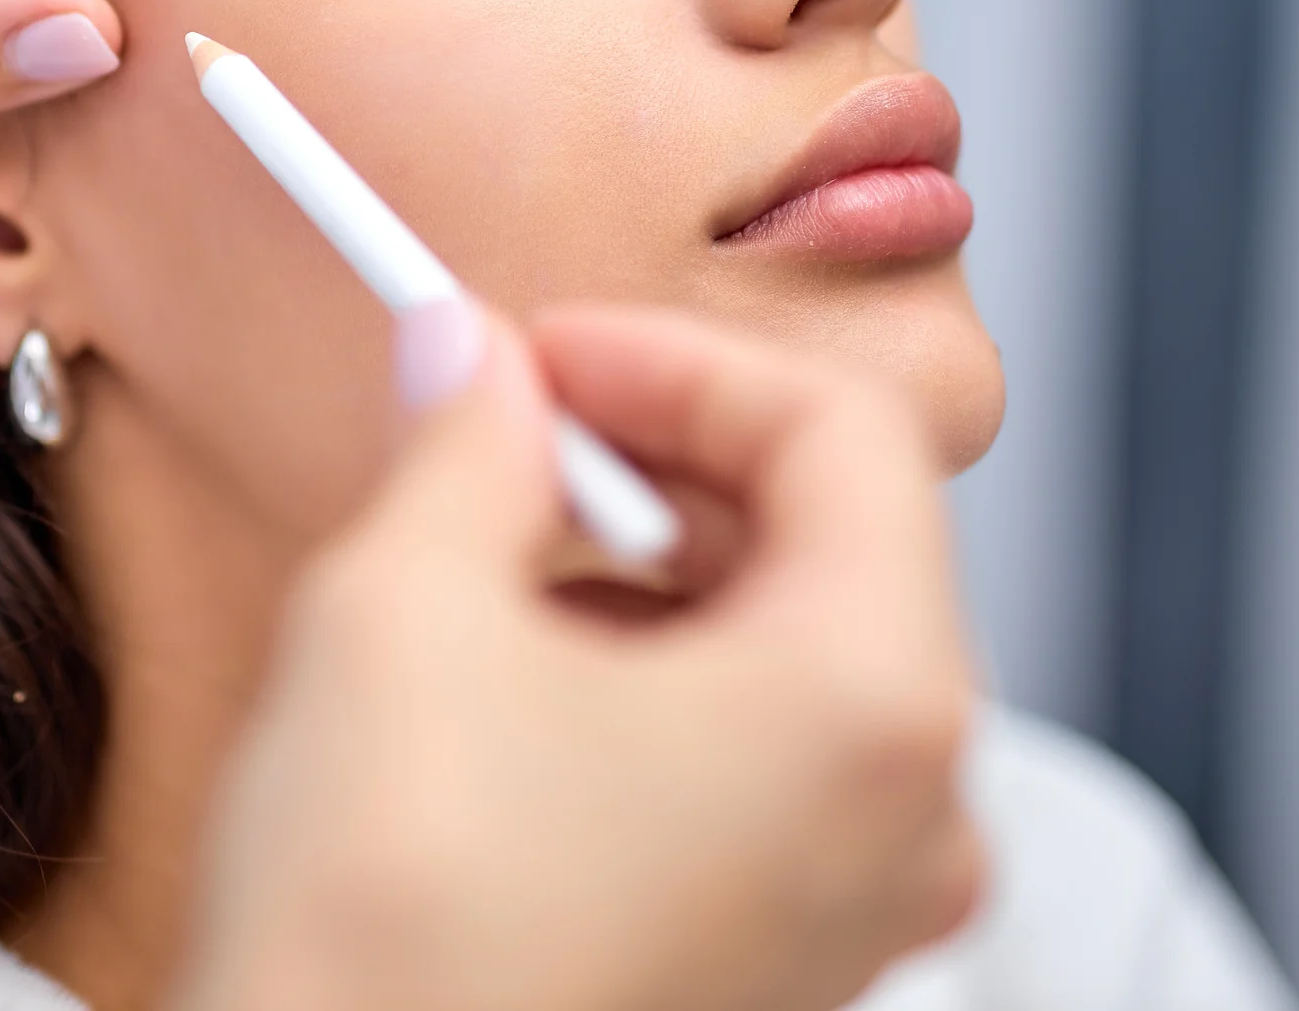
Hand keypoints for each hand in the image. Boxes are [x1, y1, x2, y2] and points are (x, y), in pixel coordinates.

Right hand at [176, 304, 984, 1010]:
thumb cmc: (389, 937)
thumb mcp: (405, 609)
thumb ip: (468, 442)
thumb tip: (470, 354)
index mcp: (875, 705)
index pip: (838, 433)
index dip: (675, 358)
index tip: (546, 349)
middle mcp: (909, 815)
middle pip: (837, 537)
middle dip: (664, 457)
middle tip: (512, 424)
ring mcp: (856, 905)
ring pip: (798, 649)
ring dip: (655, 566)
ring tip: (496, 554)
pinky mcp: (782, 962)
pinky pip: (765, 761)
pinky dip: (660, 679)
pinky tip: (523, 678)